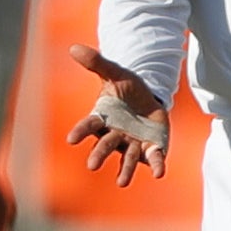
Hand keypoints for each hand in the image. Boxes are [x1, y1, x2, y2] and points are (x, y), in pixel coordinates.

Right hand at [63, 43, 171, 183]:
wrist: (150, 100)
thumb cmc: (127, 89)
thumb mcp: (115, 73)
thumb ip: (97, 62)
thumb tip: (73, 46)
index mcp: (103, 118)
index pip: (89, 125)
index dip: (81, 131)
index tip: (71, 139)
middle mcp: (115, 135)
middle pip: (105, 146)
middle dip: (99, 154)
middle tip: (91, 165)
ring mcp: (133, 144)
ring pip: (127, 158)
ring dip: (125, 170)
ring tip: (122, 183)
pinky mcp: (151, 149)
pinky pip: (153, 159)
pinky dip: (156, 165)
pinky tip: (159, 173)